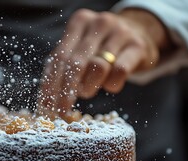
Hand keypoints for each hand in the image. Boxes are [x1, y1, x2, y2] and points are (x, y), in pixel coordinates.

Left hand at [37, 8, 171, 118]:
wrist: (141, 33)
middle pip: (75, 63)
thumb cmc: (103, 46)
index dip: (50, 84)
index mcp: (79, 22)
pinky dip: (111, 85)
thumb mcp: (82, 48)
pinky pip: (119, 72)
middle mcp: (99, 23)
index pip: (59, 57)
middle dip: (66, 92)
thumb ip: (65, 66)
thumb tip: (47, 100)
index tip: (46, 106)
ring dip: (88, 87)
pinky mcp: (137, 46)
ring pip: (97, 67)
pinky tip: (110, 86)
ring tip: (87, 91)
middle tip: (62, 112)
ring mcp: (120, 33)